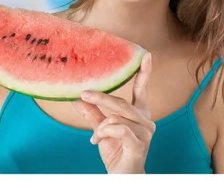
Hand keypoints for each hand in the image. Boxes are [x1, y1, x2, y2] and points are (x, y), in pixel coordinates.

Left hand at [72, 52, 154, 173]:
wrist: (122, 176)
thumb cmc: (116, 152)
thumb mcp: (101, 129)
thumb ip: (93, 113)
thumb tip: (77, 98)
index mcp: (139, 113)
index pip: (142, 89)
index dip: (144, 72)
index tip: (146, 54)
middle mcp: (145, 121)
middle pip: (122, 102)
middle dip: (101, 97)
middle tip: (83, 93)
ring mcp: (145, 133)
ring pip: (118, 116)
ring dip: (101, 124)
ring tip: (95, 134)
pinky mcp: (139, 145)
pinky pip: (120, 129)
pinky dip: (105, 132)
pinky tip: (97, 140)